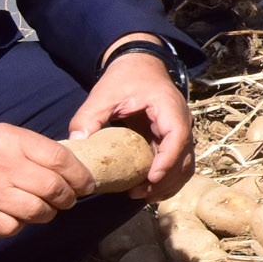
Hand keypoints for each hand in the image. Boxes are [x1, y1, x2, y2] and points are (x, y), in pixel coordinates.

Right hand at [0, 119, 93, 236]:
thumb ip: (26, 148)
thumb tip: (60, 164)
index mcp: (11, 140)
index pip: (61, 159)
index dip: (80, 175)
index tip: (87, 183)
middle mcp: (4, 166)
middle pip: (54, 188)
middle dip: (69, 198)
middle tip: (69, 199)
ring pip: (38, 212)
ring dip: (48, 213)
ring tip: (46, 209)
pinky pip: (12, 228)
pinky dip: (20, 225)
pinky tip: (17, 217)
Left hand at [69, 47, 194, 199]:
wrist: (139, 66)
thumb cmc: (124, 78)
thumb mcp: (103, 94)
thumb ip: (89, 117)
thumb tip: (76, 143)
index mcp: (168, 107)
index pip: (177, 136)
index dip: (167, 159)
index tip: (150, 177)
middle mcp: (181, 121)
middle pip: (185, 157)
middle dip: (165, 180)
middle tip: (137, 193)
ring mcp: (181, 132)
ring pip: (186, 165)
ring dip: (168, 184)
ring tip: (141, 194)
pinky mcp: (173, 140)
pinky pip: (179, 165)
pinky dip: (167, 180)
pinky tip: (146, 188)